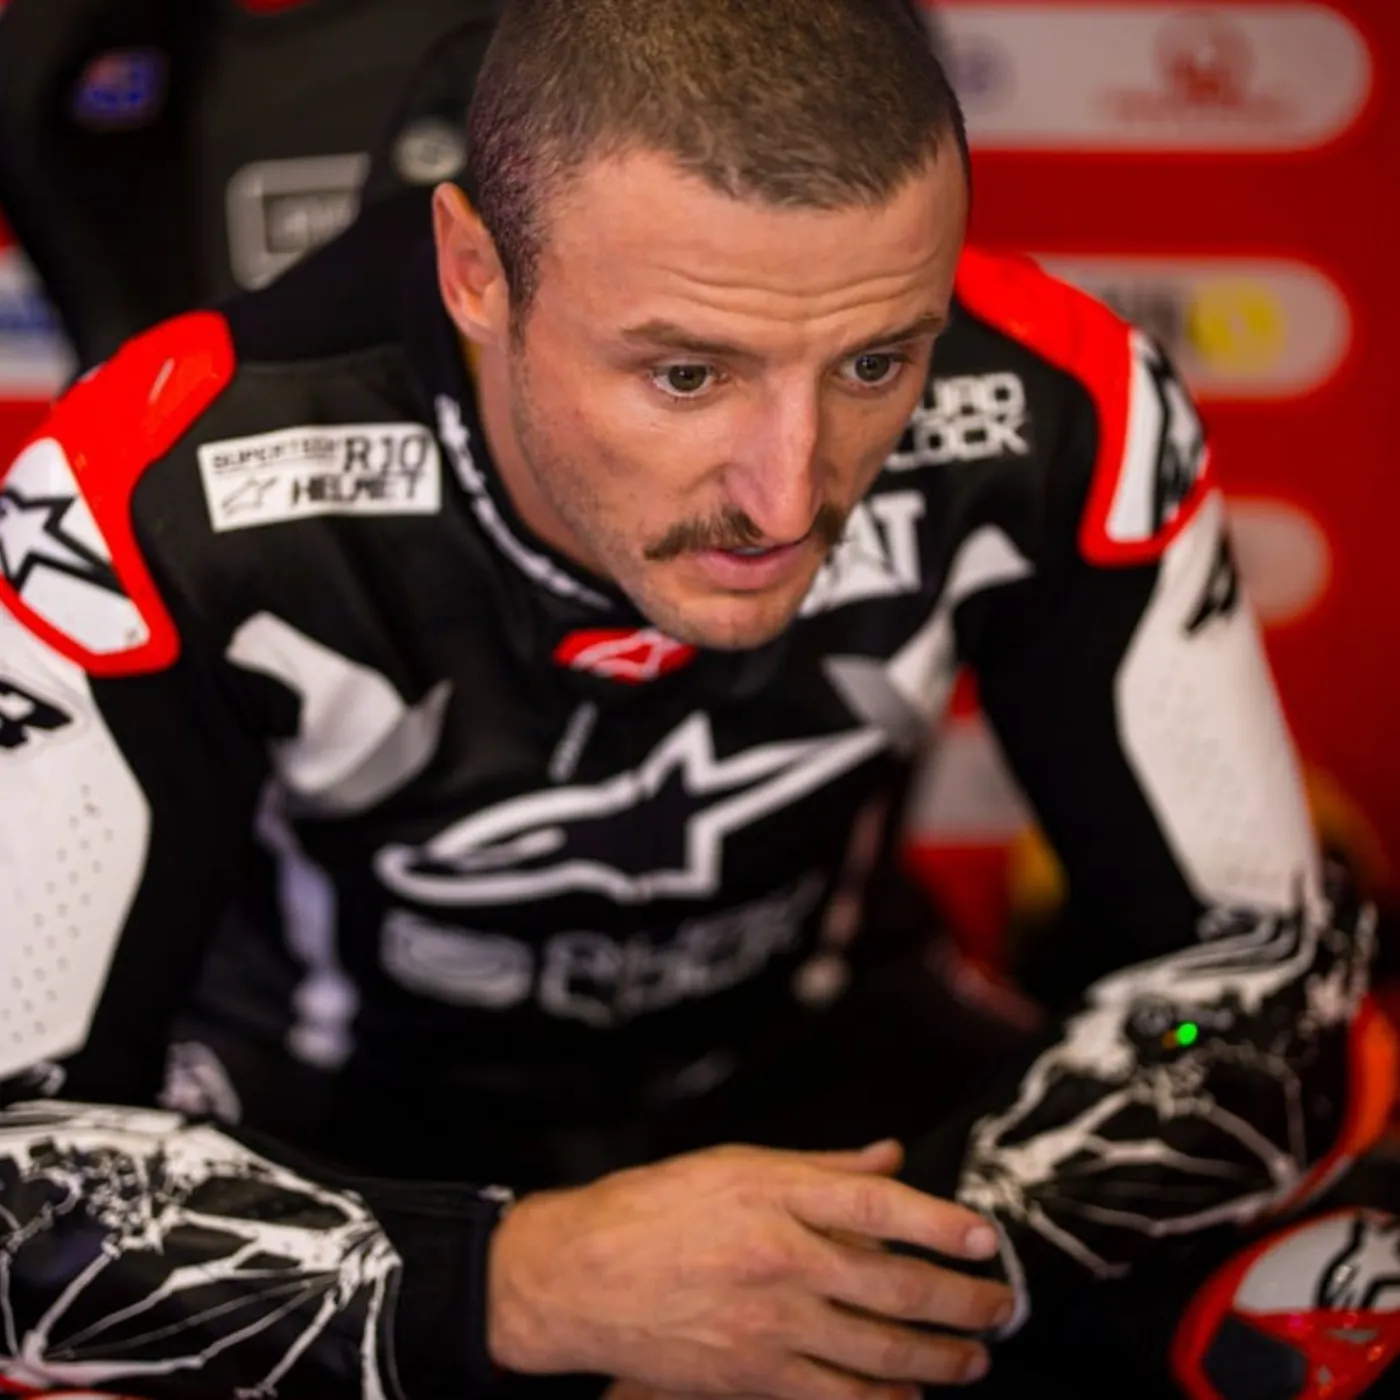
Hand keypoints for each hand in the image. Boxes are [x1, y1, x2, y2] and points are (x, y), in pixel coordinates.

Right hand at [487, 1140, 1011, 1398]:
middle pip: (892, 1286)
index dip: (938, 1222)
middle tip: (1001, 1307)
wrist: (580, 1277)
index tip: (983, 1237)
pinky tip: (911, 1399)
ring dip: (939, 1359)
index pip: (877, 1206)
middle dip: (960, 1302)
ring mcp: (767, 1325)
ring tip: (975, 1359)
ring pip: (876, 1349)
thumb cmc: (653, 1208)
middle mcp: (779, 1259)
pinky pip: (834, 1396)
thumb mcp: (735, 1164)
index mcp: (774, 1196)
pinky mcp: (751, 1377)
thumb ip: (820, 1167)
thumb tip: (889, 1159)